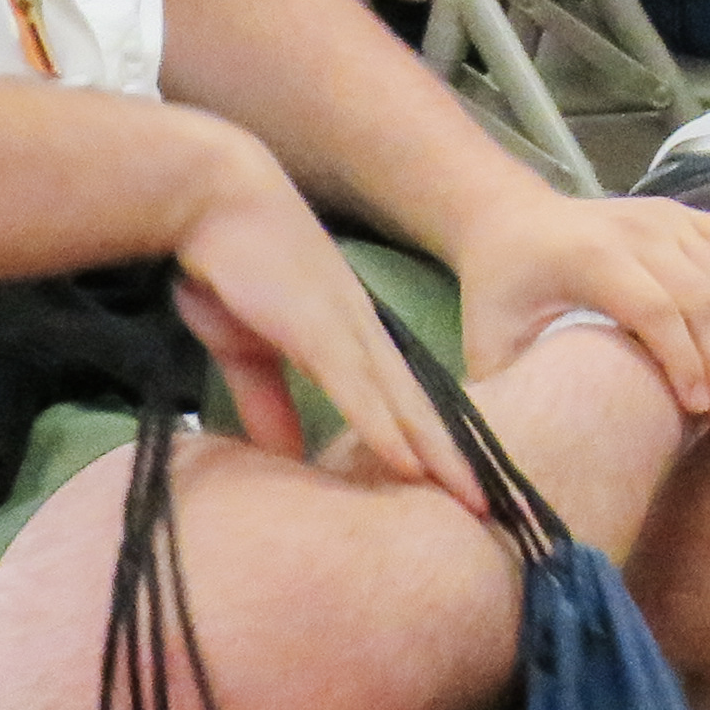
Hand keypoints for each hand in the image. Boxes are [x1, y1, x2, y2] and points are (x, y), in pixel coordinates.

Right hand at [167, 124, 484, 513]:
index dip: (436, 445)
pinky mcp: (318, 328)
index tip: (464, 486)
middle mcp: (363, 336)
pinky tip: (412, 463)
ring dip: (438, 455)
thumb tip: (279, 457)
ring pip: (405, 406)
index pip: (405, 402)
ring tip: (474, 499)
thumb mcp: (248, 347)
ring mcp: (347, 331)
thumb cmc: (233, 269)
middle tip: (494, 508)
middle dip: (457, 460)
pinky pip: (360, 390)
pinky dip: (387, 428)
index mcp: (352, 339)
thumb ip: (267, 400)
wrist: (215, 201)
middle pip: (421, 409)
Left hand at [451, 184, 709, 432]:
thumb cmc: (499, 290)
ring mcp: (661, 215)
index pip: (657, 311)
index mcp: (590, 259)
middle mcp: (634, 229)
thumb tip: (536, 450)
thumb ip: (512, 390)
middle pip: (703, 294)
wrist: (509, 219)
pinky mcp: (677, 211)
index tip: (697, 412)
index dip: (685, 362)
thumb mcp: (487, 342)